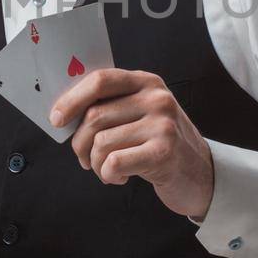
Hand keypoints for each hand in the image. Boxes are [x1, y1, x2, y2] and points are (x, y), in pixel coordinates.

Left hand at [49, 68, 214, 220]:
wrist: (201, 174)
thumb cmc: (161, 146)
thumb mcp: (142, 116)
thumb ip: (113, 107)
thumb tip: (64, 114)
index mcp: (146, 82)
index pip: (100, 80)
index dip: (72, 99)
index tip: (56, 119)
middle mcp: (156, 98)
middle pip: (95, 115)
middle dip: (80, 143)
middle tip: (84, 159)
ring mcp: (162, 124)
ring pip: (101, 142)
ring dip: (95, 164)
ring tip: (107, 170)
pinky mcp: (163, 151)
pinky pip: (114, 162)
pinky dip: (108, 175)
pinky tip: (119, 177)